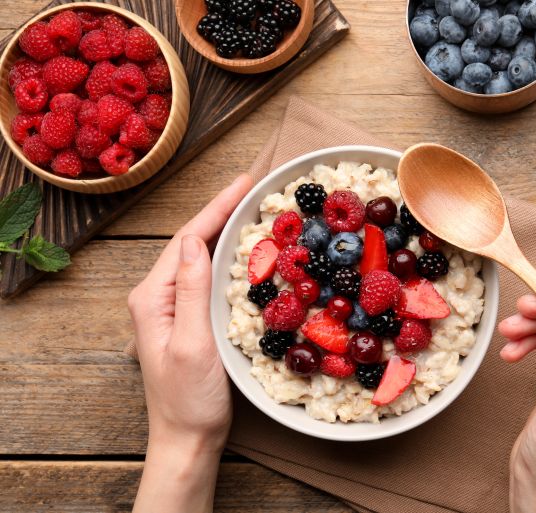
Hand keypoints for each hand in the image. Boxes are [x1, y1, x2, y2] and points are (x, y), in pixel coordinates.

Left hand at [129, 175, 252, 512]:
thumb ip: (191, 290)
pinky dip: (226, 258)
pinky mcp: (188, 319)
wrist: (187, 439)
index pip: (187, 241)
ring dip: (224, 232)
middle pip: (192, 243)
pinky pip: (206, 278)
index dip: (216, 209)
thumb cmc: (190, 399)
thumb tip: (195, 240)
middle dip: (221, 212)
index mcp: (152, 297)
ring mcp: (172, 308)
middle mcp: (158, 297)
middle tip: (253, 188)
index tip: (243, 183)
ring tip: (251, 209)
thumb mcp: (194, 343)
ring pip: (200, 258)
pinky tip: (244, 251)